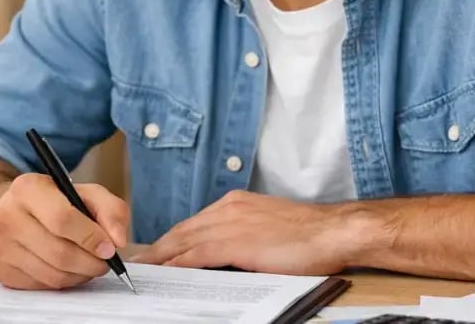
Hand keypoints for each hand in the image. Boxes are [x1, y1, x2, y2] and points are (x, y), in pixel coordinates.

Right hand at [0, 173, 128, 290]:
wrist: (13, 211)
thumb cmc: (54, 201)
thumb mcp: (86, 193)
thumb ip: (111, 210)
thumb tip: (118, 240)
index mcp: (27, 188)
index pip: (62, 219)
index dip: (91, 237)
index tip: (110, 248)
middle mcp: (6, 216)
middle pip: (58, 252)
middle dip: (90, 262)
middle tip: (105, 262)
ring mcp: (0, 246)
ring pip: (52, 274)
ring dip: (80, 275)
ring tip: (90, 265)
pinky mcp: (2, 270)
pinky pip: (42, 286)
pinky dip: (63, 282)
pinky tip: (70, 270)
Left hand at [132, 190, 357, 274]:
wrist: (332, 232)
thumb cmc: (310, 234)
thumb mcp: (270, 226)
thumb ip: (245, 233)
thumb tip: (231, 252)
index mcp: (236, 203)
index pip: (195, 222)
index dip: (175, 237)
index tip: (160, 249)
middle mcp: (229, 208)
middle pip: (183, 229)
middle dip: (161, 246)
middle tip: (142, 261)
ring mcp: (230, 224)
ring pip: (184, 240)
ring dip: (162, 256)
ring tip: (145, 269)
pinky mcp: (235, 243)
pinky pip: (196, 254)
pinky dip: (177, 263)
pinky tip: (166, 272)